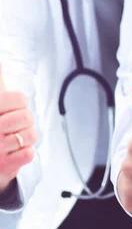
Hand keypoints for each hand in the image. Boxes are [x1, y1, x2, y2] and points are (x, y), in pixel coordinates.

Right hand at [0, 64, 35, 193]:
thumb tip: (0, 61)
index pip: (19, 99)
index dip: (18, 102)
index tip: (7, 106)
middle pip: (27, 117)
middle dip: (22, 120)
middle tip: (8, 124)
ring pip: (31, 135)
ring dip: (24, 135)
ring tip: (10, 137)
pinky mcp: (5, 168)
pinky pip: (29, 154)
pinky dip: (23, 152)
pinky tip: (12, 151)